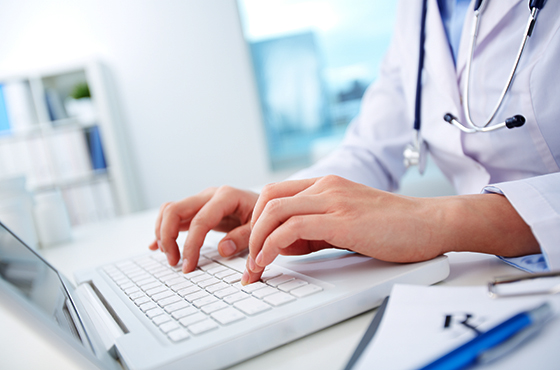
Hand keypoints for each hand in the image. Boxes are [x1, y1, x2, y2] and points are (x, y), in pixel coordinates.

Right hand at [149, 186, 258, 271]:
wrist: (268, 205)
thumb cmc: (265, 216)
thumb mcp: (260, 228)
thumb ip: (243, 237)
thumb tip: (223, 249)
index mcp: (226, 196)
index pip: (200, 221)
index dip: (191, 245)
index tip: (188, 266)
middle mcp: (210, 194)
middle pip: (175, 209)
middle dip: (168, 237)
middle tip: (174, 262)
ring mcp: (202, 200)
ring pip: (169, 210)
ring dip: (163, 233)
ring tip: (170, 257)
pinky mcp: (198, 208)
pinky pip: (173, 216)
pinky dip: (163, 230)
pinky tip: (157, 247)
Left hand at [242, 175, 441, 283]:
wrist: (430, 223)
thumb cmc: (393, 227)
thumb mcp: (346, 223)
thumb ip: (315, 231)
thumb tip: (284, 245)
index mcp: (326, 185)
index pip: (275, 194)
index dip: (257, 220)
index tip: (254, 248)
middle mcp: (326, 187)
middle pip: (268, 199)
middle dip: (250, 230)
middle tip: (248, 260)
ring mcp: (334, 200)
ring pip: (275, 211)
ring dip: (257, 241)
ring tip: (255, 266)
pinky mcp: (342, 219)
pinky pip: (293, 228)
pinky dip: (273, 245)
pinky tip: (269, 261)